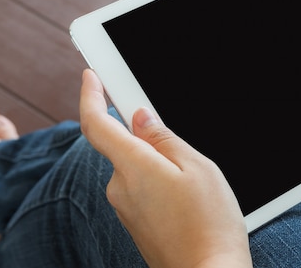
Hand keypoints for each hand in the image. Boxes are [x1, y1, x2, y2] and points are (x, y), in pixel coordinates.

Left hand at [79, 69, 252, 267]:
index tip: (91, 77)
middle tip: (180, 145)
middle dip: (147, 137)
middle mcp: (120, 188)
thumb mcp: (196, 167)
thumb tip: (140, 119)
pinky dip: (158, 182)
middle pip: (122, 145)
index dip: (91, 96)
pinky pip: (140, 188)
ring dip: (158, 164)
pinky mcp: (134, 223)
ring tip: (194, 182)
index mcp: (133, 167)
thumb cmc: (209, 223)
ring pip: (136, 168)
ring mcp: (125, 208)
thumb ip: (163, 138)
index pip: (96, 123)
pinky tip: (186, 198)